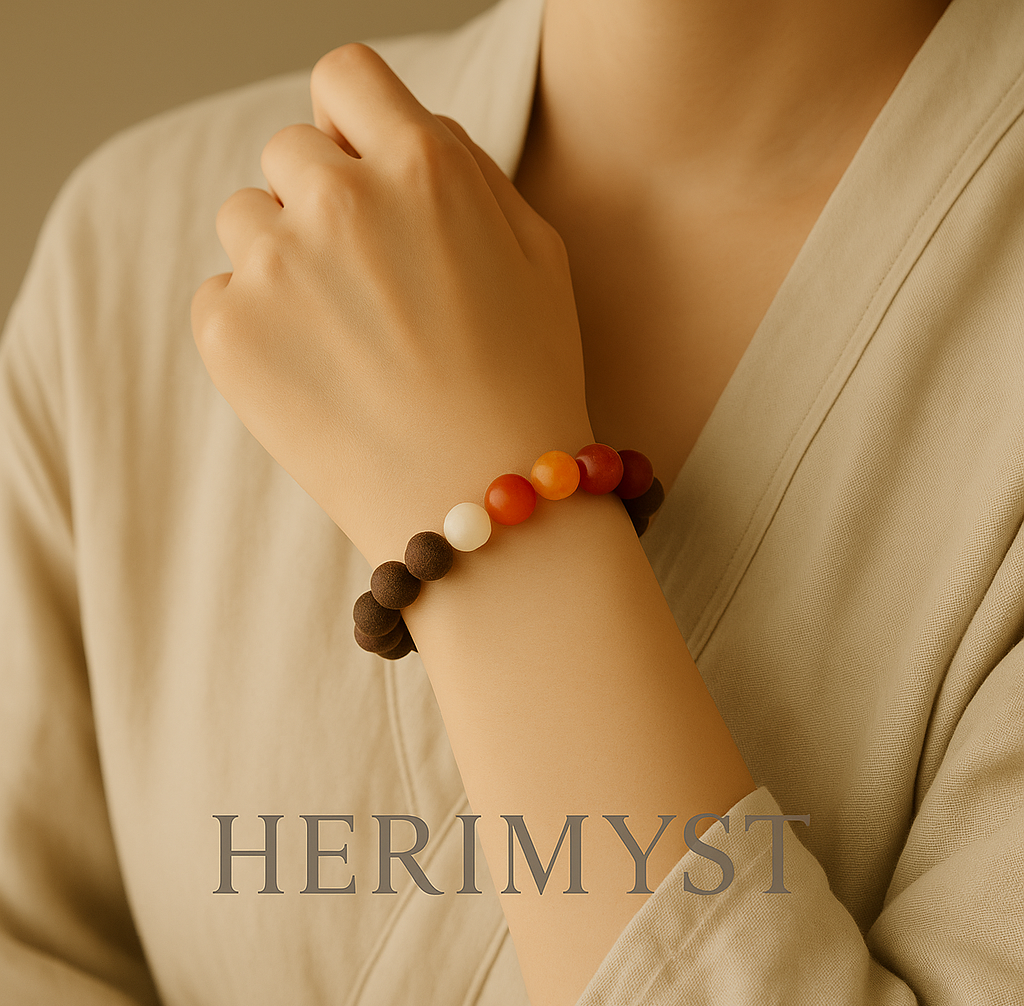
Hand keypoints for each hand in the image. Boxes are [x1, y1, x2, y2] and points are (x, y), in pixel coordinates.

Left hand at [191, 43, 591, 563]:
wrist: (480, 505)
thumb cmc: (526, 384)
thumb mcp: (537, 254)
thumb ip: (465, 170)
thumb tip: (404, 132)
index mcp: (423, 167)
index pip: (346, 77)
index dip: (351, 118)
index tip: (358, 164)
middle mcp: (341, 199)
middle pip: (288, 152)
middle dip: (319, 200)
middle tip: (363, 284)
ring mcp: (277, 267)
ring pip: (244, 220)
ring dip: (281, 261)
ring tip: (340, 339)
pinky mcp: (229, 334)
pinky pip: (219, 295)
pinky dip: (255, 327)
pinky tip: (313, 375)